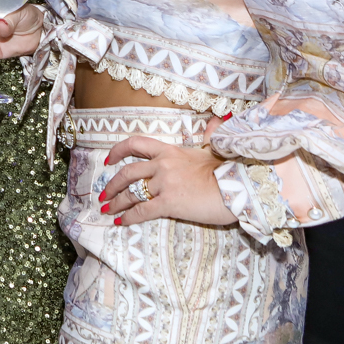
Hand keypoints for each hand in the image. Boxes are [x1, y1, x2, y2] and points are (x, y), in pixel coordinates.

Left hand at [98, 126, 236, 227]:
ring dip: (116, 202)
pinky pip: (142, 211)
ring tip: (107, 210)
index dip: (118, 151)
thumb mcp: (214, 149)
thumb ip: (209, 136)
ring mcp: (164, 184)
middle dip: (112, 185)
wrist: (240, 187)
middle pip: (128, 173)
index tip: (108, 160)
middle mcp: (162, 165)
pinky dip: (128, 217)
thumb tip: (216, 121)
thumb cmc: (229, 171)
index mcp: (170, 151)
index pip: (136, 144)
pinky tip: (120, 222)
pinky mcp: (169, 203)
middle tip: (104, 194)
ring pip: (131, 193)